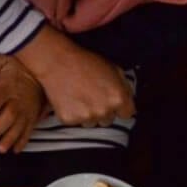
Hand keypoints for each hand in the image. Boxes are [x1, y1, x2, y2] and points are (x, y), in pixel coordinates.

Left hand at [0, 54, 46, 153]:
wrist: (42, 64)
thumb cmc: (15, 64)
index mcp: (8, 86)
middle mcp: (18, 100)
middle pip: (8, 116)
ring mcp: (28, 108)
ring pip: (19, 125)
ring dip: (10, 138)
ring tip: (1, 149)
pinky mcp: (34, 114)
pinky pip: (30, 128)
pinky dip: (24, 140)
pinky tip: (15, 150)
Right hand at [15, 25, 134, 126]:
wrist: (59, 63)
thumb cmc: (87, 63)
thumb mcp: (114, 69)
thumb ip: (124, 88)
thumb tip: (127, 101)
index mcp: (118, 98)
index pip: (127, 114)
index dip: (120, 108)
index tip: (113, 103)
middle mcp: (103, 111)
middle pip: (108, 121)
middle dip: (103, 111)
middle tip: (93, 97)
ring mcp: (85, 117)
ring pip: (91, 123)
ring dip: (88, 114)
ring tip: (80, 97)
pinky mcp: (69, 120)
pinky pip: (75, 122)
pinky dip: (73, 114)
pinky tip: (70, 100)